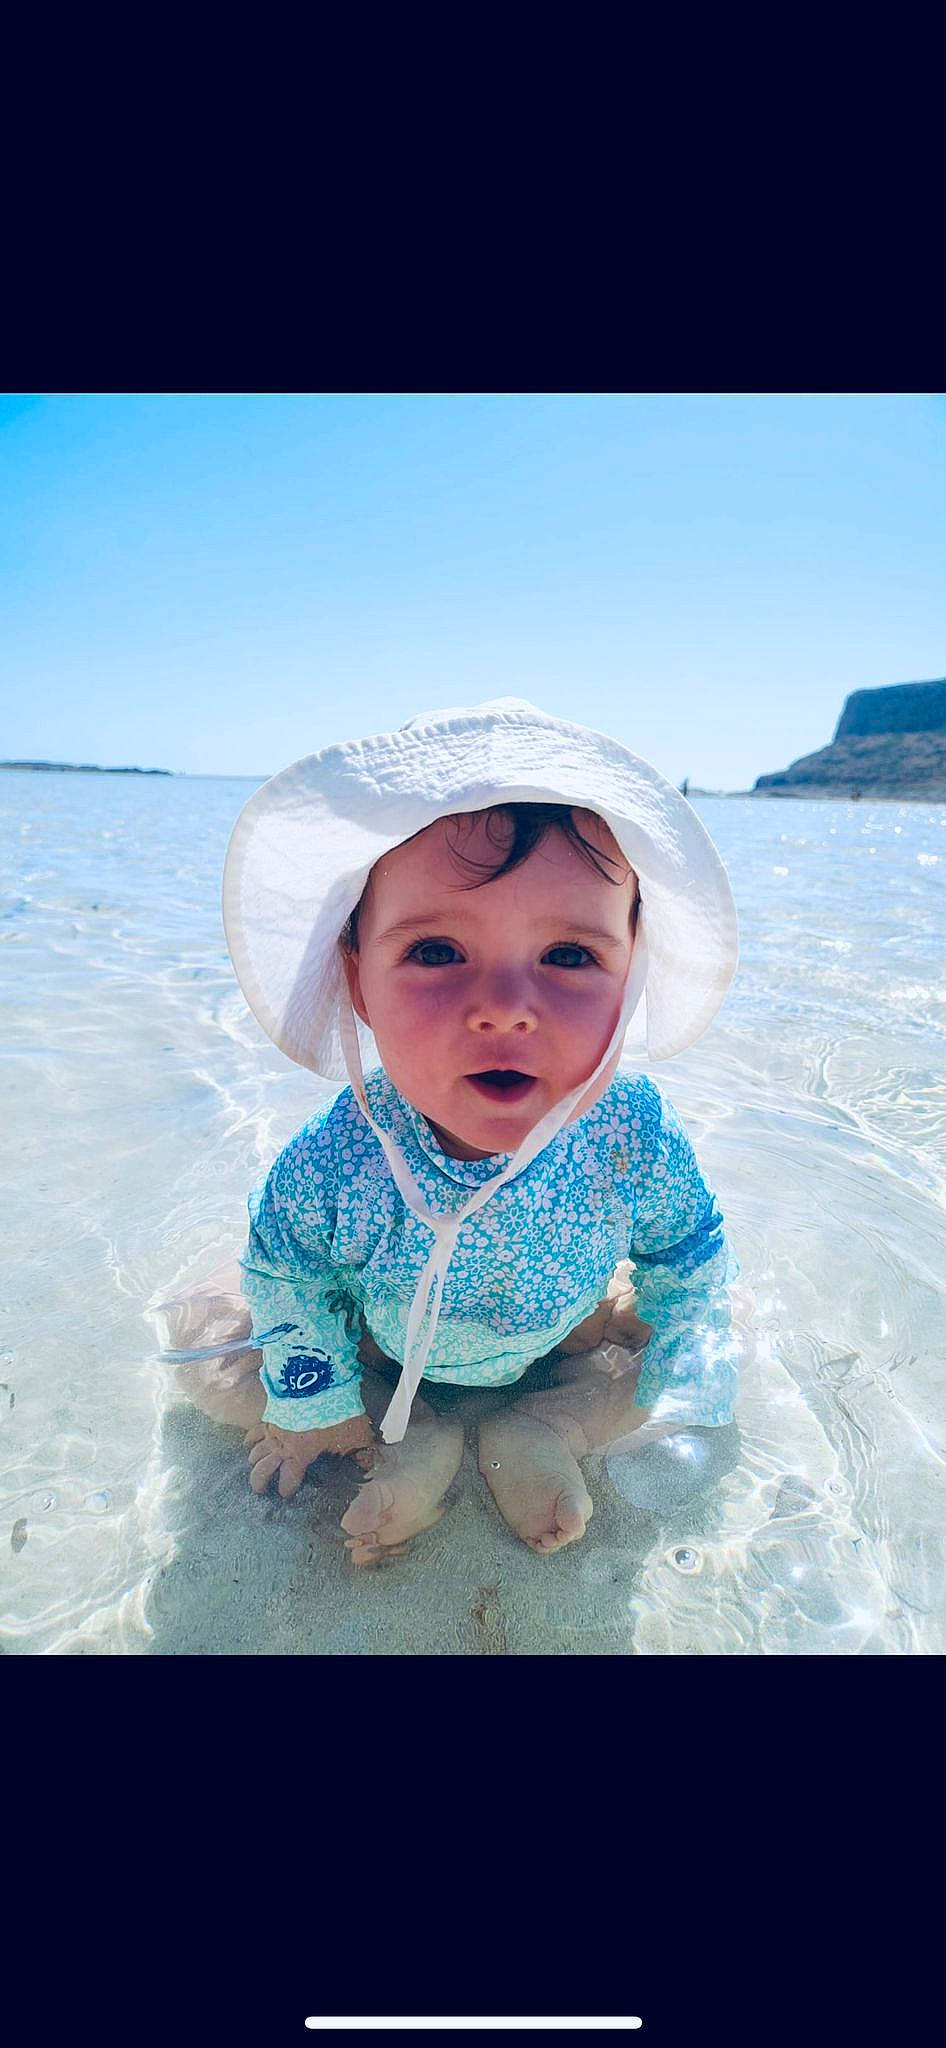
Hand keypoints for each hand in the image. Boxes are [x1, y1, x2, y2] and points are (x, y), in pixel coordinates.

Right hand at [244, 1413, 375, 1497]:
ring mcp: (271, 1427)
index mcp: (299, 1456)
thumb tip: (368, 1466)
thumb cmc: (336, 1410)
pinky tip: (248, 1442)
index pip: (287, 1481)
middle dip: (259, 1482)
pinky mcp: (269, 1410)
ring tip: (254, 1467)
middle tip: (260, 1490)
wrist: (317, 1376)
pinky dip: (250, 1438)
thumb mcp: (356, 1434)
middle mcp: (280, 1445)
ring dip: (254, 1461)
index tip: (286, 1496)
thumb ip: (362, 1454)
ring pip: (254, 1450)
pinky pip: (254, 1429)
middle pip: (261, 1470)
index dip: (285, 1490)